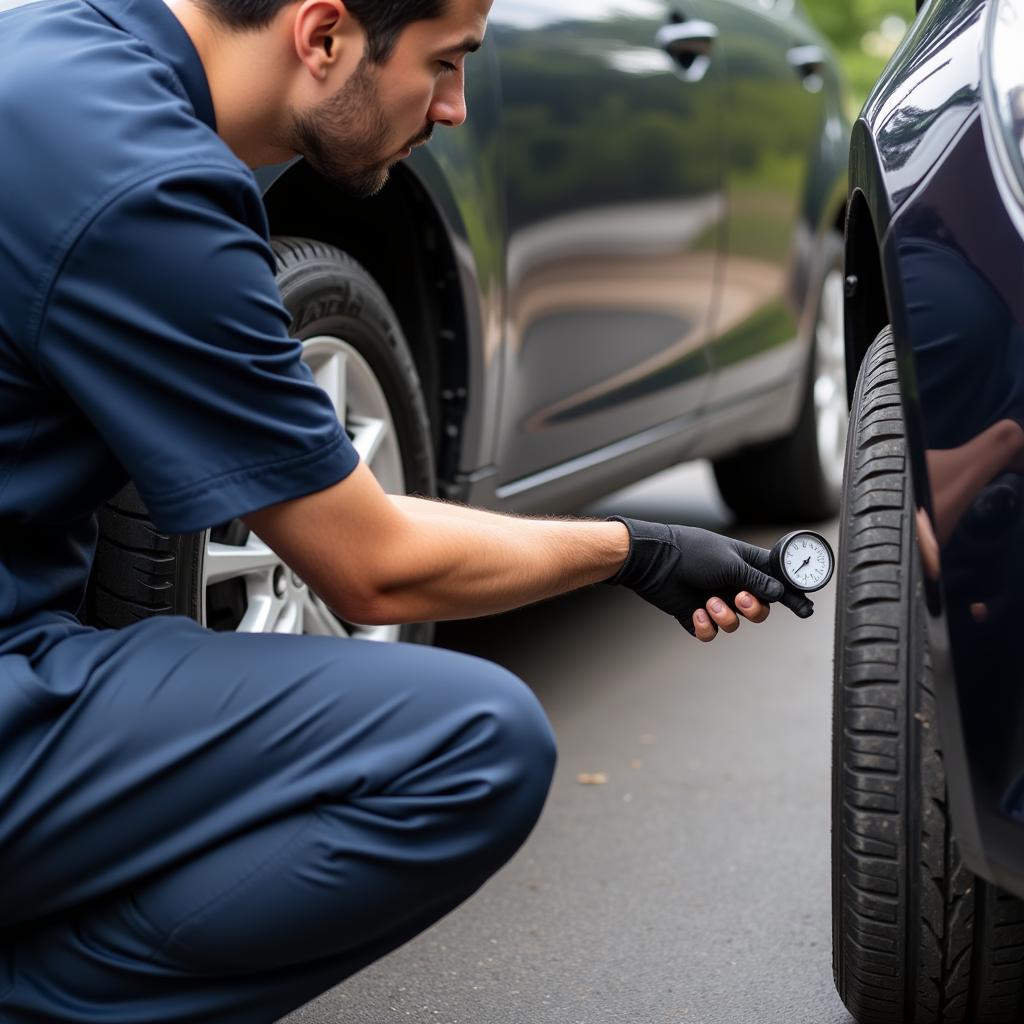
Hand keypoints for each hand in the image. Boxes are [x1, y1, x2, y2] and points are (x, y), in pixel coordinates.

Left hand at [606, 516, 813, 640]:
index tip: (805, 608)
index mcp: (746, 565)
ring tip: (710, 602)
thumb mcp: (730, 563)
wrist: (655, 561)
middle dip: (754, 609)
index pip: (776, 581)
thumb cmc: (692, 553)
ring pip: (736, 623)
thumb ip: (757, 580)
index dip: (792, 595)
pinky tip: (696, 612)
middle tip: (740, 598)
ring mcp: (715, 600)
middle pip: (760, 608)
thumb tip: (779, 592)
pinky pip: (711, 632)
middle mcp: (733, 584)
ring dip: (726, 616)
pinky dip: (706, 625)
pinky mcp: (696, 615)